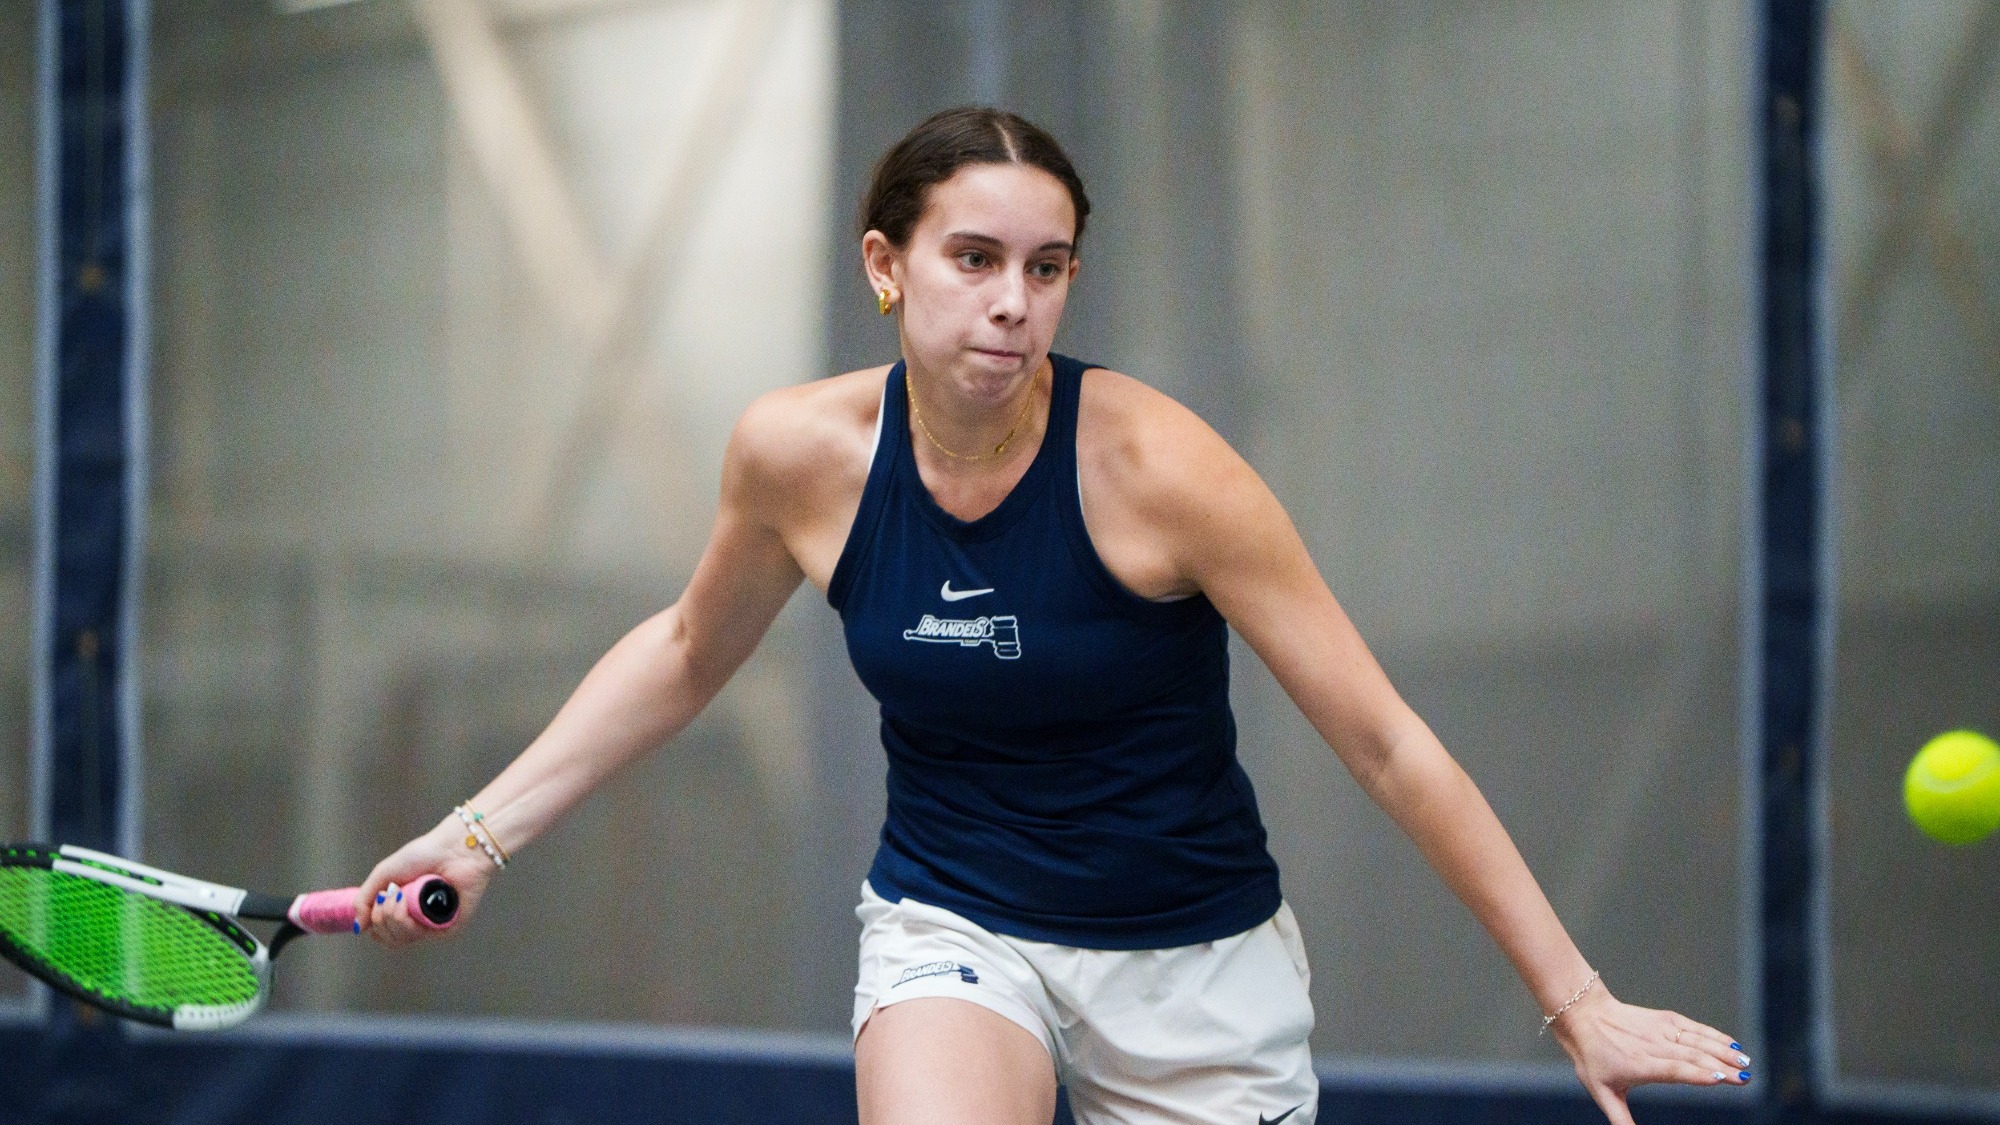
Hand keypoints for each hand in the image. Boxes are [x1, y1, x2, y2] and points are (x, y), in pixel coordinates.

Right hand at [354, 817, 498, 946]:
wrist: (452, 847)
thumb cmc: (422, 855)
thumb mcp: (383, 874)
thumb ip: (364, 900)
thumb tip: (358, 927)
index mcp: (404, 909)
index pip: (382, 934)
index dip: (375, 923)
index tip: (377, 901)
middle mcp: (418, 920)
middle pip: (389, 940)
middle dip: (381, 919)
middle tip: (389, 896)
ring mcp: (433, 924)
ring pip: (402, 940)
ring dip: (392, 918)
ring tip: (399, 896)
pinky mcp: (449, 926)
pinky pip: (422, 937)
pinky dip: (408, 923)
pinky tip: (409, 904)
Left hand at [1549, 984, 1750, 1124]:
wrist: (1584, 1016)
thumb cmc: (1593, 1058)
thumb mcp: (1602, 1093)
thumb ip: (1621, 1120)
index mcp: (1639, 1065)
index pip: (1673, 1069)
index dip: (1696, 1074)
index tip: (1720, 1080)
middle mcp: (1653, 1046)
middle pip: (1692, 1056)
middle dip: (1721, 1067)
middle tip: (1746, 1078)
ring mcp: (1660, 1030)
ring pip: (1697, 1041)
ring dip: (1723, 1051)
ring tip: (1745, 1063)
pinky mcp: (1664, 1019)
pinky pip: (1693, 1027)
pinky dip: (1714, 1035)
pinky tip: (1732, 1045)